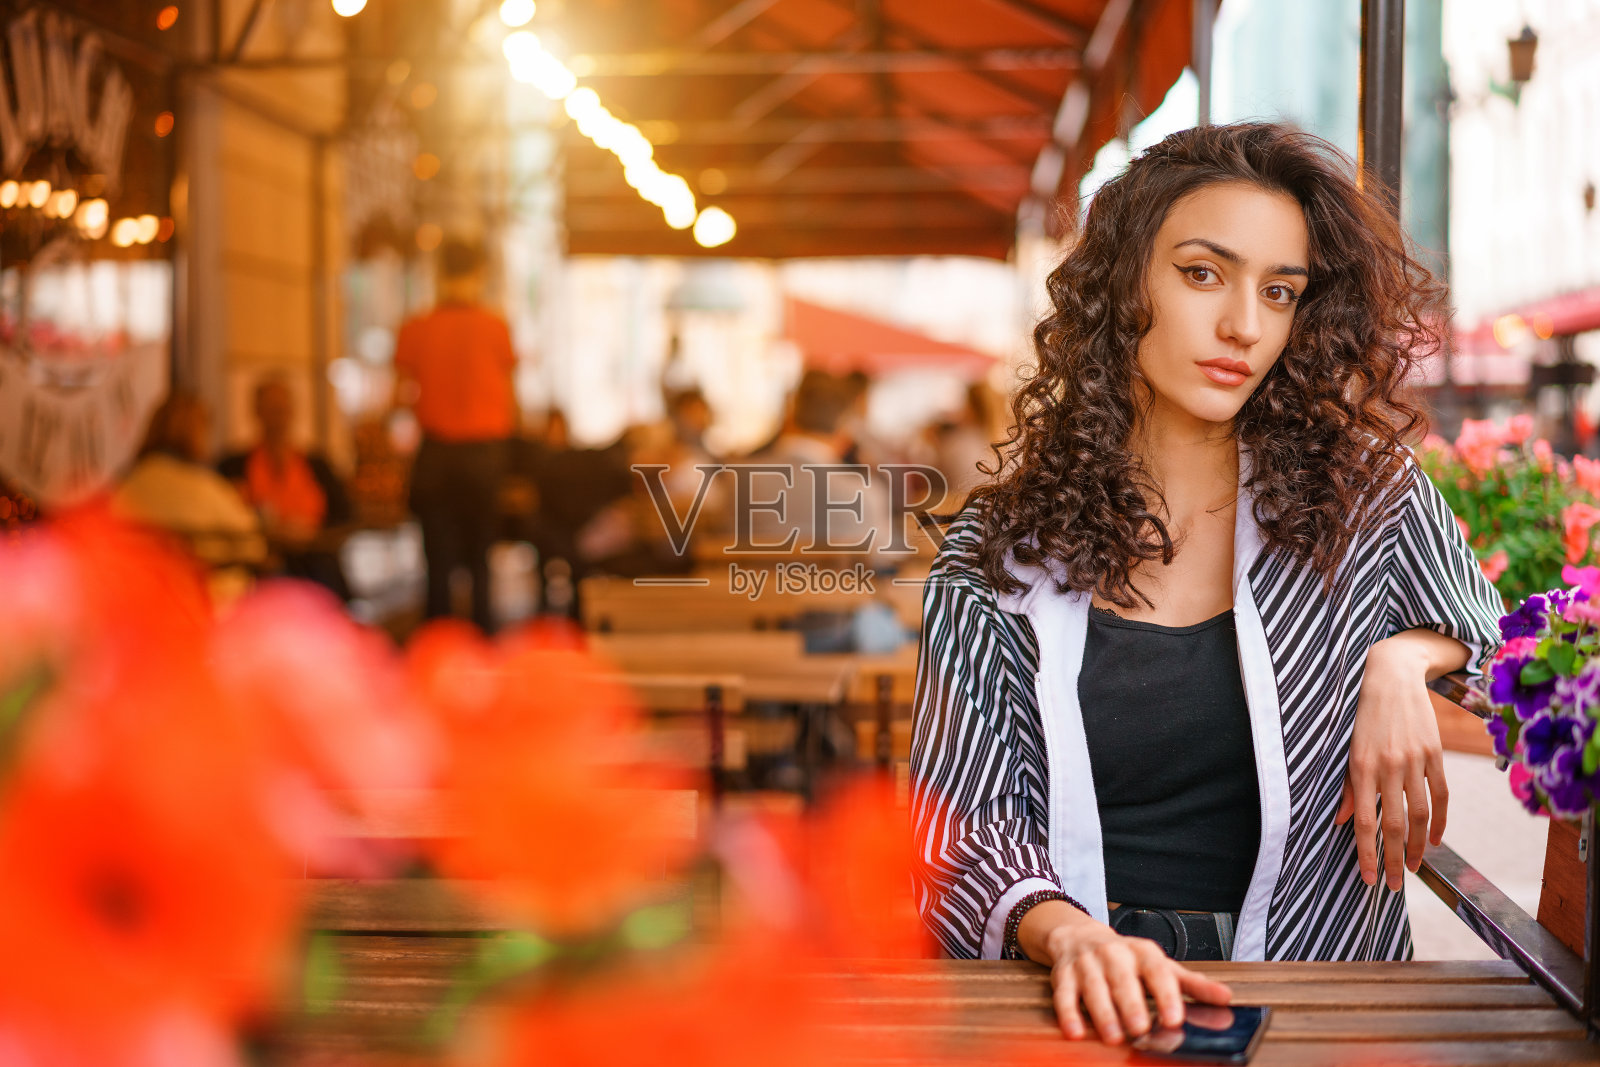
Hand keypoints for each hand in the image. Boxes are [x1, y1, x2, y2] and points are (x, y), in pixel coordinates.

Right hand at [1019, 901, 1232, 1043]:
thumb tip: (1225, 998)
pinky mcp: (1064, 974)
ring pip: (1094, 987)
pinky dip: (1068, 1013)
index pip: (1157, 970)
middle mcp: (1114, 953)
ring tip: (1113, 1036)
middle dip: (1131, 1004)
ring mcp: (1087, 963)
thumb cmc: (1127, 959)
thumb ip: (1193, 984)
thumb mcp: (1161, 966)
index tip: (1175, 1017)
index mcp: (1142, 952)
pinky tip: (1074, 1031)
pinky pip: (1063, 994)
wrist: (1079, 936)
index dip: (1166, 994)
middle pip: (1123, 978)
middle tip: (1141, 1028)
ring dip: (1103, 1013)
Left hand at [1336, 635, 1452, 890]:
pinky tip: (1435, 840)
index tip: (1370, 879)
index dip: (1367, 853)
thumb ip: (1344, 786)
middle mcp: (1388, 766)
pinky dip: (1439, 821)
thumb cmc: (1361, 715)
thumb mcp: (1345, 748)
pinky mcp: (1434, 754)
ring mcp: (1415, 760)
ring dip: (1419, 847)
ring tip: (1414, 867)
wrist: (1391, 676)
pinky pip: (1440, 795)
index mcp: (1360, 767)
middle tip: (1395, 885)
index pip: (1363, 821)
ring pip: (1421, 814)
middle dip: (1395, 859)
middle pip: (1395, 824)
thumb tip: (1339, 822)